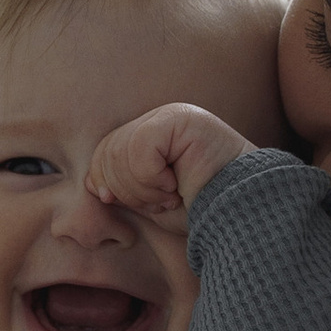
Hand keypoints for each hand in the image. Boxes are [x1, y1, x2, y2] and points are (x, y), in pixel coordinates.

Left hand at [85, 104, 248, 226]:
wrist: (239, 215)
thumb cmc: (201, 211)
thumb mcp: (151, 200)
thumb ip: (122, 186)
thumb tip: (91, 182)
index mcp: (154, 133)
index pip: (107, 149)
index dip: (106, 180)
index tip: (129, 204)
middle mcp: (162, 118)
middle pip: (110, 150)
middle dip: (127, 189)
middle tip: (161, 202)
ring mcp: (172, 116)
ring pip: (122, 152)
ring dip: (142, 188)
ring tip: (171, 196)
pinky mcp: (181, 121)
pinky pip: (140, 150)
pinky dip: (151, 178)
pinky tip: (175, 186)